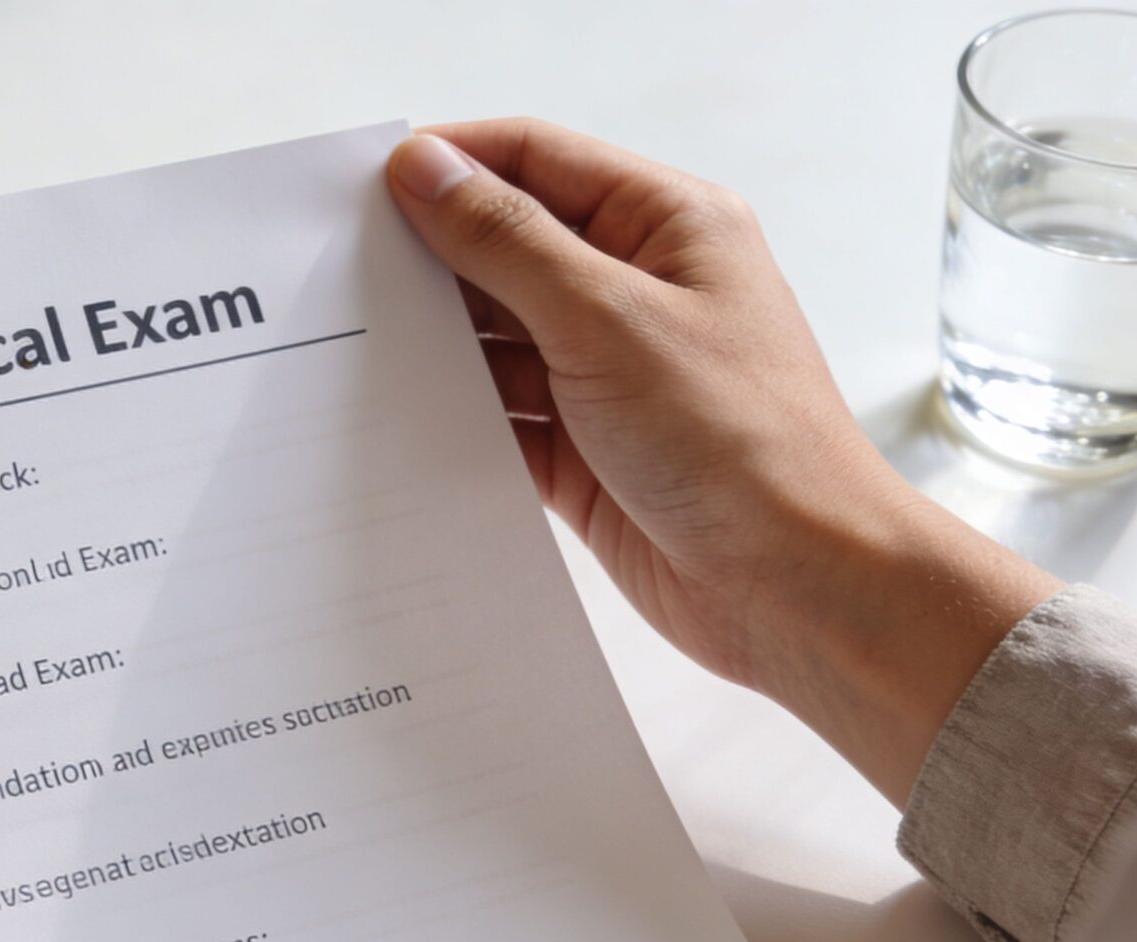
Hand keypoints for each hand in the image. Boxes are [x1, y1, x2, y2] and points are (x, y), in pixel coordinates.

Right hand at [387, 119, 1056, 803]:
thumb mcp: (608, 319)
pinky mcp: (586, 451)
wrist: (799, 585)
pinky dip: (455, 421)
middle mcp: (637, 291)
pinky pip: (500, 418)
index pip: (536, 161)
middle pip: (506, 248)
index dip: (450, 164)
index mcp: (667, 226)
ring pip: (494, 338)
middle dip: (429, 262)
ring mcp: (610, 374)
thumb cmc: (740, 442)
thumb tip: (426, 171)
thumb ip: (507, 242)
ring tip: (354, 357)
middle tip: (337, 279)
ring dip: (436, 349)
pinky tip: (400, 427)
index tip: (360, 190)